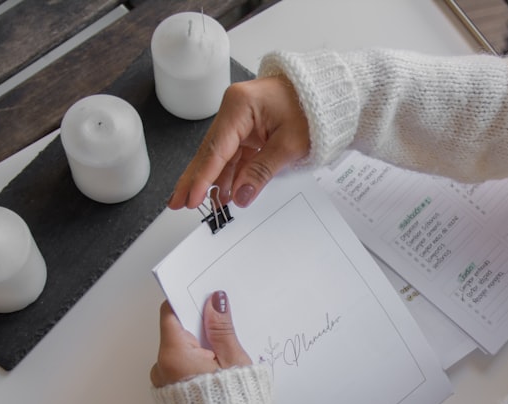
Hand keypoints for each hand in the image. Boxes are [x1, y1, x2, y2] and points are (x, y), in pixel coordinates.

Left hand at [150, 291, 252, 387]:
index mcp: (174, 356)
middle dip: (198, 328)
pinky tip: (212, 368)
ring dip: (198, 347)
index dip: (187, 304)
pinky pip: (179, 366)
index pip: (171, 315)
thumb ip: (222, 329)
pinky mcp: (169, 389)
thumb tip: (215, 303)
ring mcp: (164, 380)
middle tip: (220, 329)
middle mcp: (162, 367)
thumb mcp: (233, 360)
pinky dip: (194, 362)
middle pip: (177, 332)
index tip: (201, 298)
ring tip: (220, 356)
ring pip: (179, 349)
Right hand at [167, 76, 310, 210]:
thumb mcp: (290, 144)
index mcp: (239, 105)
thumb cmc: (313, 109)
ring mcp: (240, 119)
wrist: (327, 95)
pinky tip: (224, 192)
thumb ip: (262, 171)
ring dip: (215, 181)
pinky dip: (231, 174)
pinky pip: (235, 155)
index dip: (202, 177)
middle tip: (181, 202)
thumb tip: (241, 195)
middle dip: (196, 180)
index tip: (191, 198)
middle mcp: (234, 109)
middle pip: (211, 151)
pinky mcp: (249, 129)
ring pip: (221, 156)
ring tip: (207, 205)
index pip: (216, 149)